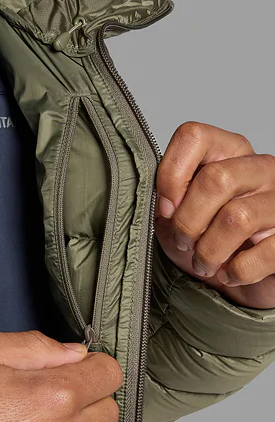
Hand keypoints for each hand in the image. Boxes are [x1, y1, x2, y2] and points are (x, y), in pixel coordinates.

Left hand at [155, 121, 274, 308]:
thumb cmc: (203, 239)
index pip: (194, 136)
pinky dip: (236, 271)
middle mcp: (259, 168)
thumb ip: (165, 200)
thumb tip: (163, 203)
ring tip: (203, 263)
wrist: (233, 278)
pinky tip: (228, 273)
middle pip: (216, 179)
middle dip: (188, 221)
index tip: (165, 208)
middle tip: (184, 242)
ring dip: (209, 251)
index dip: (171, 175)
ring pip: (237, 217)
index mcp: (226, 153)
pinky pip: (264, 252)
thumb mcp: (174, 216)